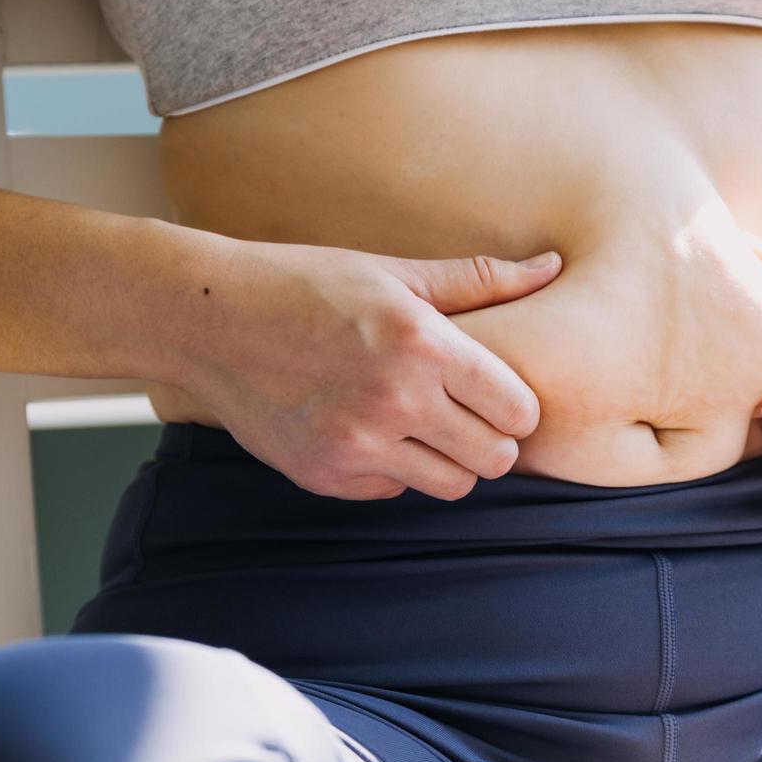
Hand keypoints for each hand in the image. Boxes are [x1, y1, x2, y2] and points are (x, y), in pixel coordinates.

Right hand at [167, 238, 562, 500]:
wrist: (209, 321)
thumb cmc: (305, 284)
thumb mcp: (394, 273)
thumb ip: (479, 282)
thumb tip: (553, 269)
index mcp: (422, 345)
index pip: (518, 410)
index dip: (517, 405)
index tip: (497, 393)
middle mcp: (394, 401)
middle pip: (494, 459)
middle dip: (491, 439)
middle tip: (467, 414)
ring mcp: (357, 446)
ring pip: (450, 486)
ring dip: (447, 460)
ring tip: (422, 424)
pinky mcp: (325, 476)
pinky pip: (392, 491)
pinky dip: (392, 470)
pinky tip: (368, 431)